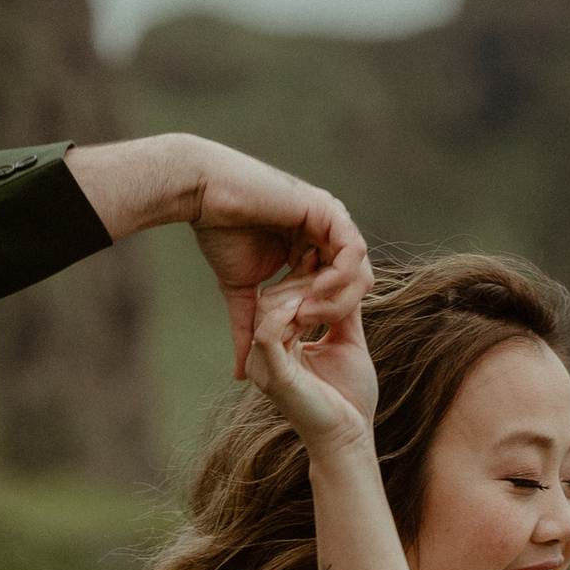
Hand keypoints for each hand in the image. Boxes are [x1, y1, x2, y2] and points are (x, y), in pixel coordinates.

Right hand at [184, 140, 370, 379]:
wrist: (208, 196)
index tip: (298, 330)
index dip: (324, 318)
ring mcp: (331, 220)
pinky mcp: (328, 211)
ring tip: (311, 311)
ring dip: (339, 299)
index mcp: (313, 250)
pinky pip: (353, 251)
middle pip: (357, 285)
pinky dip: (340, 276)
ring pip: (361, 270)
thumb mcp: (241, 294)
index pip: (340, 293)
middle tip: (307, 324)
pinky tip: (317, 289)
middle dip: (336, 312)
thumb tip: (240, 374)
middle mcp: (328, 233)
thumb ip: (249, 329)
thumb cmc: (220, 235)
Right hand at [246, 270, 376, 454]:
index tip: (322, 258)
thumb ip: (342, 311)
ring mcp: (265, 367)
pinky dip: (286, 314)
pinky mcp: (274, 377)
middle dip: (301, 280)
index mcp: (278, 347)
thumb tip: (347, 276)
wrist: (350, 438)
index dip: (300, 276)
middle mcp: (263, 357)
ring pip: (266, 309)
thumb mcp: (347, 341)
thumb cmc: (349, 398)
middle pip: (268, 298)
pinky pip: (267, 333)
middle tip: (326, 269)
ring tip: (324, 289)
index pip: (278, 298)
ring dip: (298, 293)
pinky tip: (308, 306)